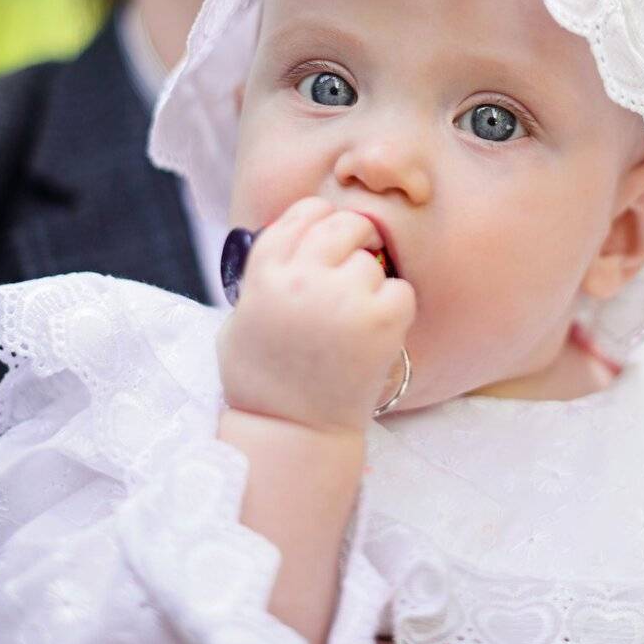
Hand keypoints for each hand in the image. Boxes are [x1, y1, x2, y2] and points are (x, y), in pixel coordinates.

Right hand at [217, 197, 415, 432]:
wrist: (290, 432)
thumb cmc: (262, 382)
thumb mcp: (241, 318)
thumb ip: (264, 277)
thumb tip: (292, 245)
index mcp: (265, 272)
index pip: (304, 212)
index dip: (321, 220)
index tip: (329, 241)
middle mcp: (301, 277)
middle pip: (344, 224)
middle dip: (355, 239)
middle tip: (355, 271)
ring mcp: (342, 296)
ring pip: (372, 261)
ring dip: (371, 283)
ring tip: (355, 321)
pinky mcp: (379, 320)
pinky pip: (402, 290)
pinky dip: (396, 308)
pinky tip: (377, 333)